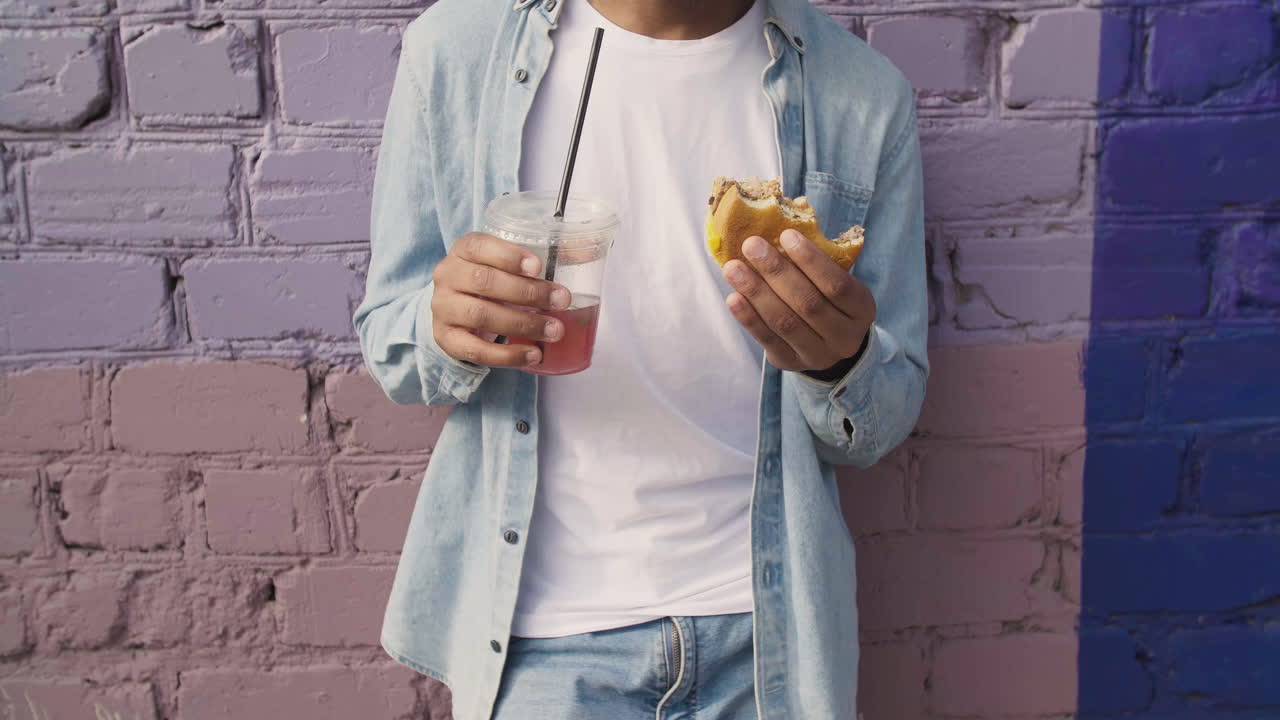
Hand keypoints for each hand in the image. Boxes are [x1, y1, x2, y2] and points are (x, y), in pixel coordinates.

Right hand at [430, 232, 570, 366]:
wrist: (455, 310)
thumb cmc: (490, 282)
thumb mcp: (506, 265)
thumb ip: (540, 259)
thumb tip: (584, 251)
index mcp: (463, 251)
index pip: (478, 246)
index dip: (508, 255)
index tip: (538, 266)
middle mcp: (448, 276)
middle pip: (484, 281)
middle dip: (527, 292)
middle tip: (561, 300)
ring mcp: (443, 309)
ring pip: (481, 315)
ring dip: (522, 324)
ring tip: (554, 330)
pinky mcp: (446, 339)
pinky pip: (475, 351)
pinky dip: (508, 355)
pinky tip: (533, 354)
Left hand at [722, 229, 875, 373]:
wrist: (830, 345)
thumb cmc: (829, 300)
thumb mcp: (836, 281)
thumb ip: (816, 258)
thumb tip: (787, 215)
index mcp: (861, 309)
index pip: (837, 284)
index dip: (811, 259)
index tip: (785, 235)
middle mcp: (844, 336)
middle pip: (808, 303)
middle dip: (776, 272)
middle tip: (751, 245)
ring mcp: (818, 354)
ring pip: (785, 322)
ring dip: (756, 292)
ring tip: (733, 268)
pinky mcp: (790, 363)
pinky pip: (767, 340)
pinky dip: (748, 318)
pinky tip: (733, 297)